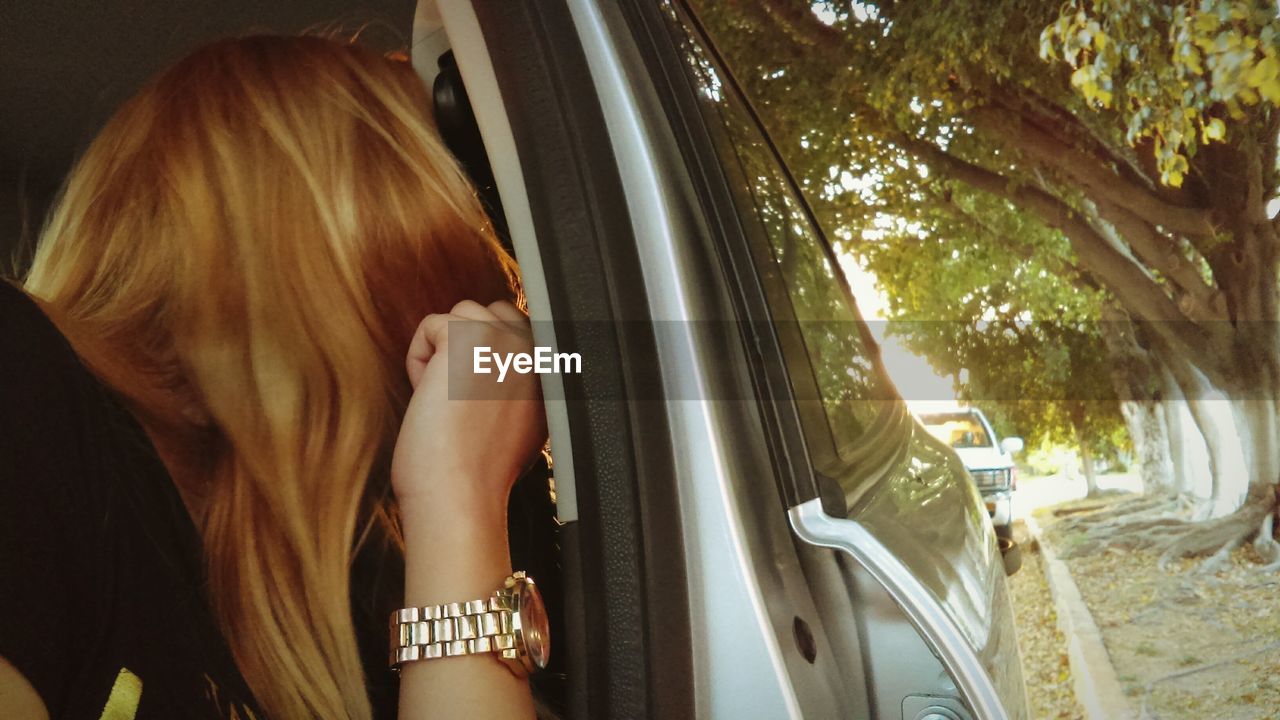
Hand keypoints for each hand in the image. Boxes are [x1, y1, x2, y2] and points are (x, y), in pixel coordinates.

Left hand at [390, 300, 546, 520]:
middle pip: (488, 312)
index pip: (516, 326)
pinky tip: (432, 397)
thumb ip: (521, 380)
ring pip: (459, 315)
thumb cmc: (479, 470)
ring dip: (441, 353)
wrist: (461, 497)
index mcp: (552, 372)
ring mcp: (507, 340)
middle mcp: (536, 350)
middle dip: (464, 346)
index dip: (484, 356)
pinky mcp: (469, 338)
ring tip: (448, 400)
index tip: (478, 403)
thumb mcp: (521, 422)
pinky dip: (418, 360)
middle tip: (462, 400)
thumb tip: (494, 355)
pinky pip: (430, 325)